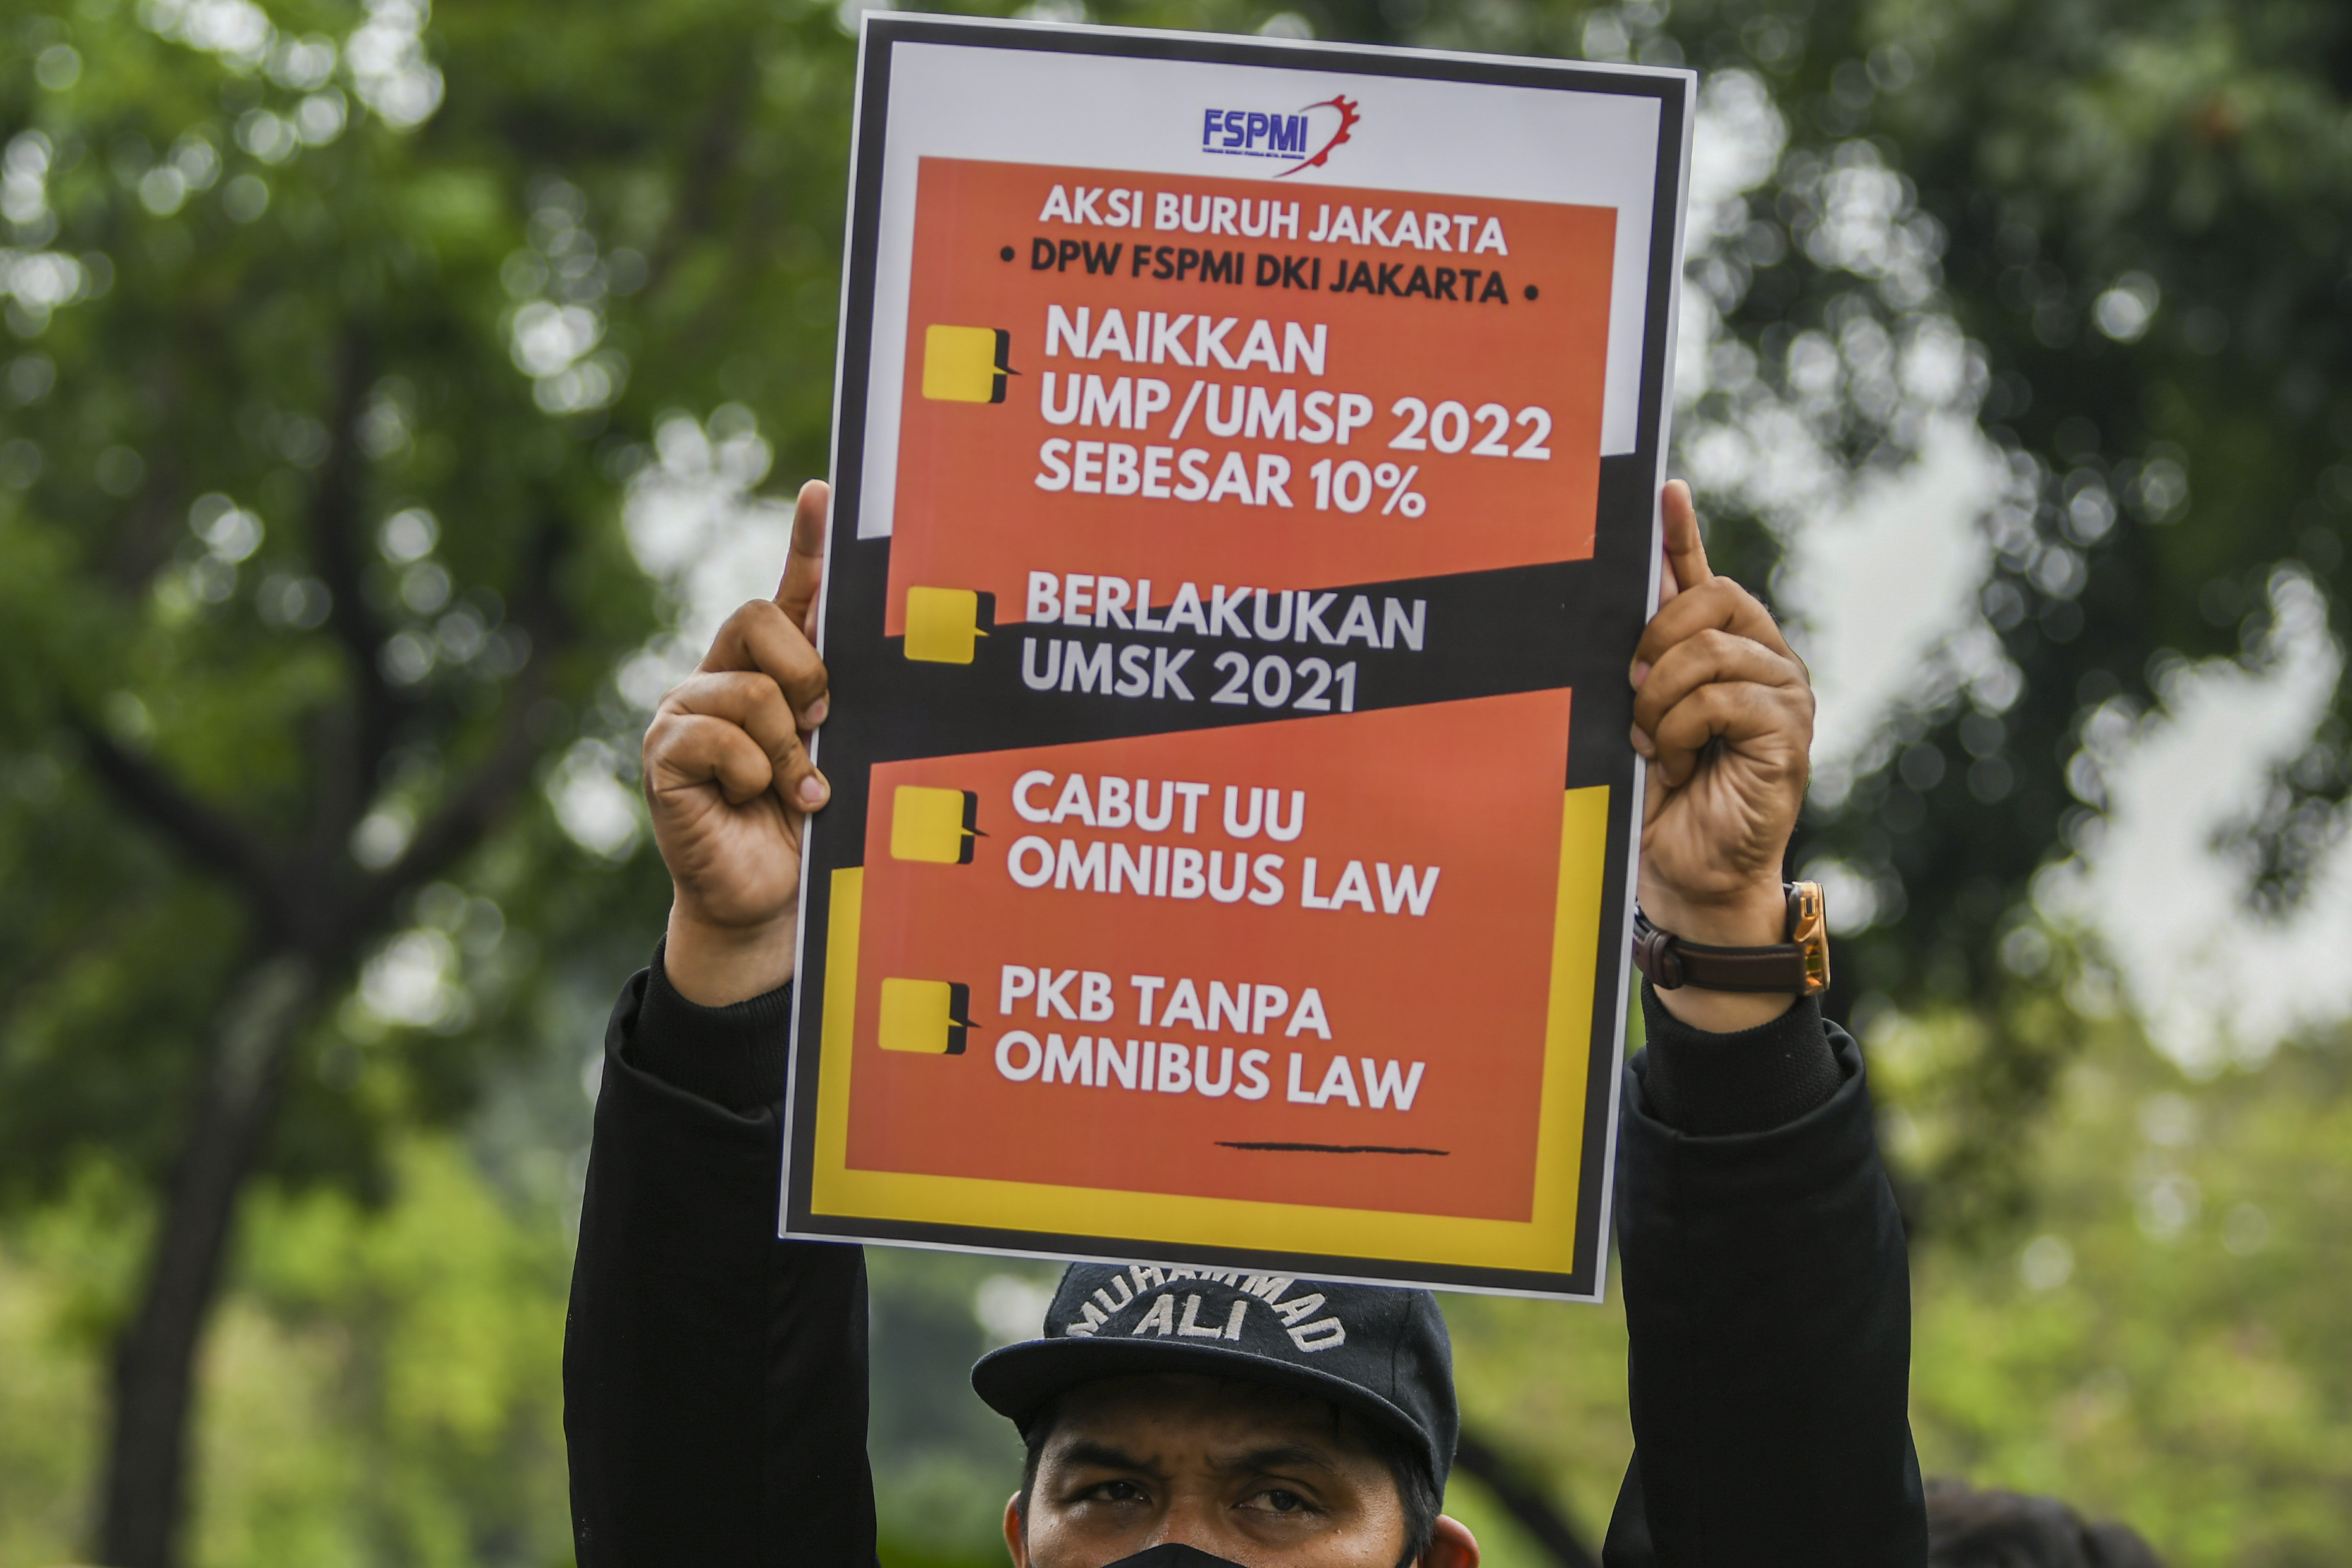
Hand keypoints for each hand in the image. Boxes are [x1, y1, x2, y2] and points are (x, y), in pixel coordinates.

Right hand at [643, 481, 831, 1004]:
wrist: (769, 902)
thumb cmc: (811, 827)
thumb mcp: (842, 753)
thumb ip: (844, 700)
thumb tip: (873, 643)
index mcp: (773, 668)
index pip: (792, 591)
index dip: (807, 540)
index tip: (826, 491)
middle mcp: (722, 675)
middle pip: (760, 617)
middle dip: (806, 673)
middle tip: (822, 728)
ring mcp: (686, 712)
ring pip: (747, 687)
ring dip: (788, 748)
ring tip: (799, 791)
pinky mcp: (662, 755)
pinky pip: (714, 737)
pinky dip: (752, 774)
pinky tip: (756, 802)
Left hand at [1629, 482, 1814, 1031]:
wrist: (1687, 876)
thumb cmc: (1657, 799)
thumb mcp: (1635, 718)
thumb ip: (1636, 661)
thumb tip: (1617, 595)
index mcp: (1719, 650)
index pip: (1698, 576)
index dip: (1679, 533)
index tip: (1662, 489)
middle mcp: (1761, 660)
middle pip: (1712, 598)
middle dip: (1656, 639)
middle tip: (1632, 693)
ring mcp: (1782, 693)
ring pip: (1712, 650)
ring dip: (1661, 699)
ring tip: (1652, 742)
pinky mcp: (1789, 732)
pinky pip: (1725, 698)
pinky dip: (1683, 729)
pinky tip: (1677, 760)